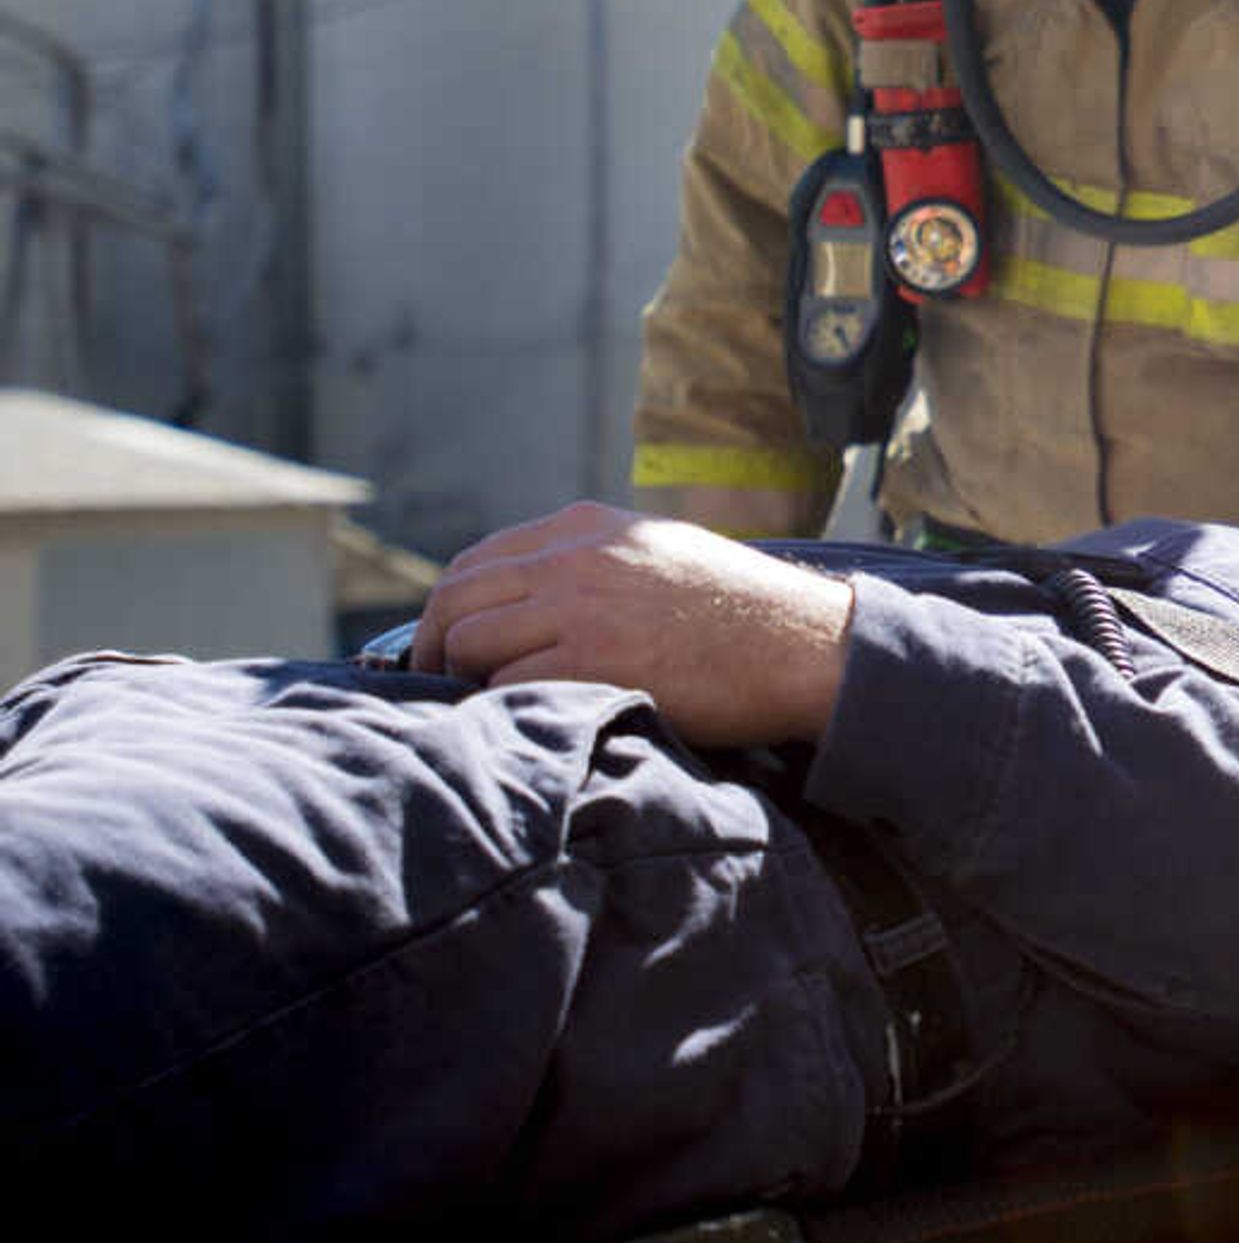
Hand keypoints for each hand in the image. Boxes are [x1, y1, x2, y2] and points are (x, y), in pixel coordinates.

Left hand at [413, 502, 856, 747]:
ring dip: (466, 681)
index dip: (449, 608)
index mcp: (587, 525)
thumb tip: (531, 594)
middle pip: (454, 599)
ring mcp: (578, 608)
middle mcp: (573, 557)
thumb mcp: (661, 552)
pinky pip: (502, 686)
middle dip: (432, 647)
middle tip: (438, 685)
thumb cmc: (741, 609)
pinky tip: (531, 717)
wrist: (801, 643)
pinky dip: (501, 707)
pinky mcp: (589, 662)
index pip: (478, 561)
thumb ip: (595, 559)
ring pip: (466, 644)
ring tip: (490, 706)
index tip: (448, 644)